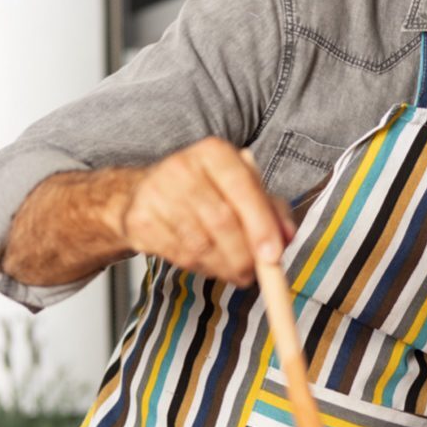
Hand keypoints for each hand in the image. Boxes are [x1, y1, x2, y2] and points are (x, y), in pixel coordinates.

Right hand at [116, 137, 294, 285]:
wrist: (144, 193)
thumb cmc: (206, 191)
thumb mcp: (245, 190)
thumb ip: (273, 212)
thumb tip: (287, 237)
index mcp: (215, 153)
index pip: (243, 188)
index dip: (261, 225)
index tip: (274, 256)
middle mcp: (182, 167)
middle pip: (222, 221)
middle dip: (244, 255)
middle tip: (255, 273)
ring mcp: (156, 193)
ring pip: (200, 244)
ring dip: (224, 266)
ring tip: (235, 271)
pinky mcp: (139, 220)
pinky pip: (178, 254)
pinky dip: (200, 267)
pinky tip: (208, 263)